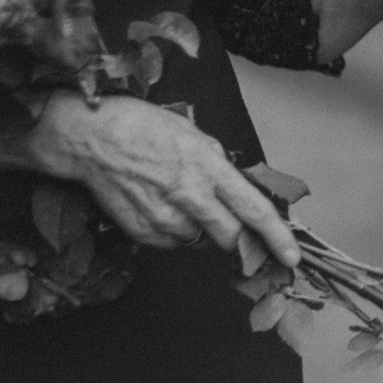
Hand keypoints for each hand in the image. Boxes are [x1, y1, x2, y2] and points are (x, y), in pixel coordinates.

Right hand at [19, 93, 301, 268]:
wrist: (91, 139)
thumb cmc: (142, 127)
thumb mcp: (193, 134)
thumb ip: (219, 165)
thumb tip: (237, 190)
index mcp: (209, 168)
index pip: (254, 211)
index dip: (277, 238)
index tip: (290, 256)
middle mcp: (190, 197)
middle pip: (231, 237)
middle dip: (237, 236)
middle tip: (230, 224)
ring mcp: (165, 218)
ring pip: (200, 241)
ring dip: (201, 229)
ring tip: (180, 199)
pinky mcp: (143, 232)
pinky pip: (172, 243)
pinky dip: (174, 231)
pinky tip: (160, 205)